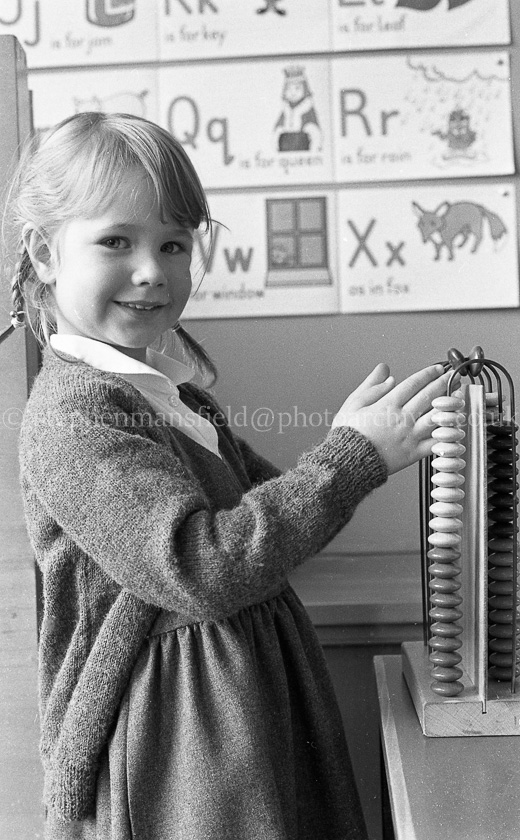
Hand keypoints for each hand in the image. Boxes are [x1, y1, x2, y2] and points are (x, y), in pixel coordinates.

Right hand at [332, 363, 452, 474]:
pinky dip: (448, 435)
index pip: (414, 383)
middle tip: (455, 377)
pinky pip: (436, 443)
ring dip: (452, 405)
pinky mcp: (414, 454)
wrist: (347, 464)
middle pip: (430, 396)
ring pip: (438, 417)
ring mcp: (410, 436)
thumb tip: (386, 371)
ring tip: (460, 397)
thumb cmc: (347, 435)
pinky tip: (456, 427)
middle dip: (444, 384)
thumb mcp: (352, 404)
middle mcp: (403, 418)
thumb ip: (371, 386)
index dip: (428, 373)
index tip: (438, 368)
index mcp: (388, 405)